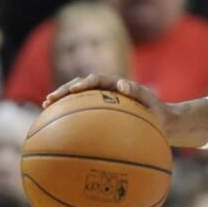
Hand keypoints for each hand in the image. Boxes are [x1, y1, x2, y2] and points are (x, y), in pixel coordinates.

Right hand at [43, 73, 169, 127]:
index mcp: (116, 85)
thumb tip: (122, 85)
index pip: (97, 79)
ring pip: (77, 98)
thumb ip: (139, 91)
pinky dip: (69, 116)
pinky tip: (56, 127)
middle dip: (64, 90)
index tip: (74, 90)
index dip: (84, 83)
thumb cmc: (157, 112)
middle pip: (80, 86)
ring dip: (61, 100)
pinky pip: (82, 112)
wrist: (162, 121)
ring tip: (45, 106)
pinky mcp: (99, 112)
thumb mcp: (151, 101)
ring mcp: (101, 101)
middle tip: (50, 99)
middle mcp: (106, 90)